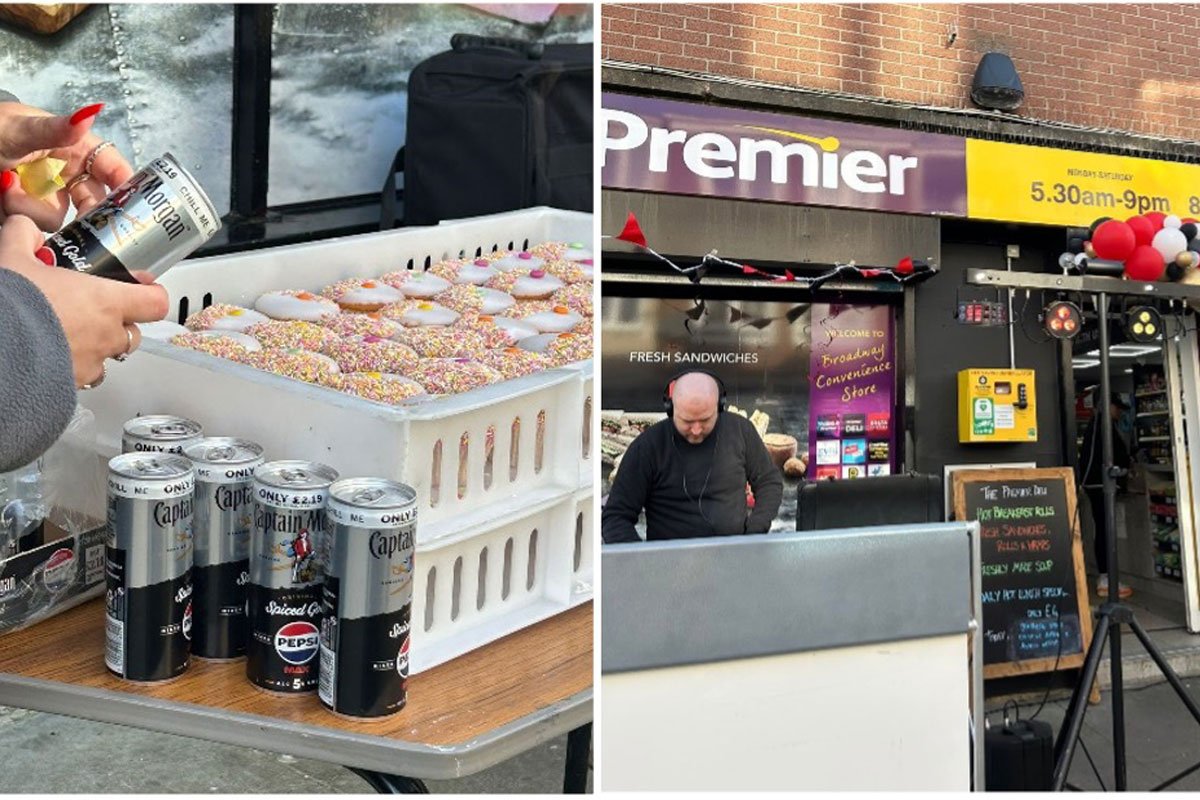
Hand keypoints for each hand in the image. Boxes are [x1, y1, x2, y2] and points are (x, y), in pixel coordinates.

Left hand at [0, 102, 132, 230]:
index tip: (131, 205)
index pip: (112, 167)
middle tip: (72, 214)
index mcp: (74, 148)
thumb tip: (91, 113)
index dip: (127, 186)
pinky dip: (17, 213)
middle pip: (94, 202)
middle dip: (81, 211)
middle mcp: (67, 174)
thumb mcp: (19, 129)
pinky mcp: (30, 212)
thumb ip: (55, 128)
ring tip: (6, 184)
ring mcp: (49, 195)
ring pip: (61, 218)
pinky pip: (36, 226)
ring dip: (31, 207)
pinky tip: (4, 195)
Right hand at [0, 215, 167, 386]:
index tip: (142, 288)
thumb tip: (27, 227)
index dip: (151, 294)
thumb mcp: (14, 257)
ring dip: (98, 346)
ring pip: (110, 356)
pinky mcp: (75, 384)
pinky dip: (76, 366)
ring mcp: (93, 362)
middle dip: (119, 323)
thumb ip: (25, 236)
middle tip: (94, 311)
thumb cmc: (11, 305)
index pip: (155, 302)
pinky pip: (86, 376)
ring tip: (71, 333)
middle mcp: (106, 335)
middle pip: (134, 331)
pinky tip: (54, 354)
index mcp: (105, 301)